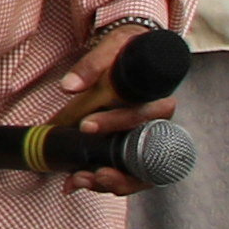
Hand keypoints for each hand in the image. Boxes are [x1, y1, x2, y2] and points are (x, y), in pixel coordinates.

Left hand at [44, 22, 172, 191]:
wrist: (132, 54)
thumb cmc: (128, 49)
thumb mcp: (113, 46)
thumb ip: (93, 64)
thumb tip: (70, 86)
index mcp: (158, 98)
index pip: (147, 115)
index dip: (120, 123)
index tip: (87, 126)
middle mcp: (156, 125)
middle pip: (148, 158)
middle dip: (120, 172)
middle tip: (88, 173)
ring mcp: (144, 140)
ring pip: (137, 173)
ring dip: (109, 183)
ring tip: (78, 181)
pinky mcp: (129, 150)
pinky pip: (122, 172)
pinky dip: (100, 180)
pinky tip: (74, 182)